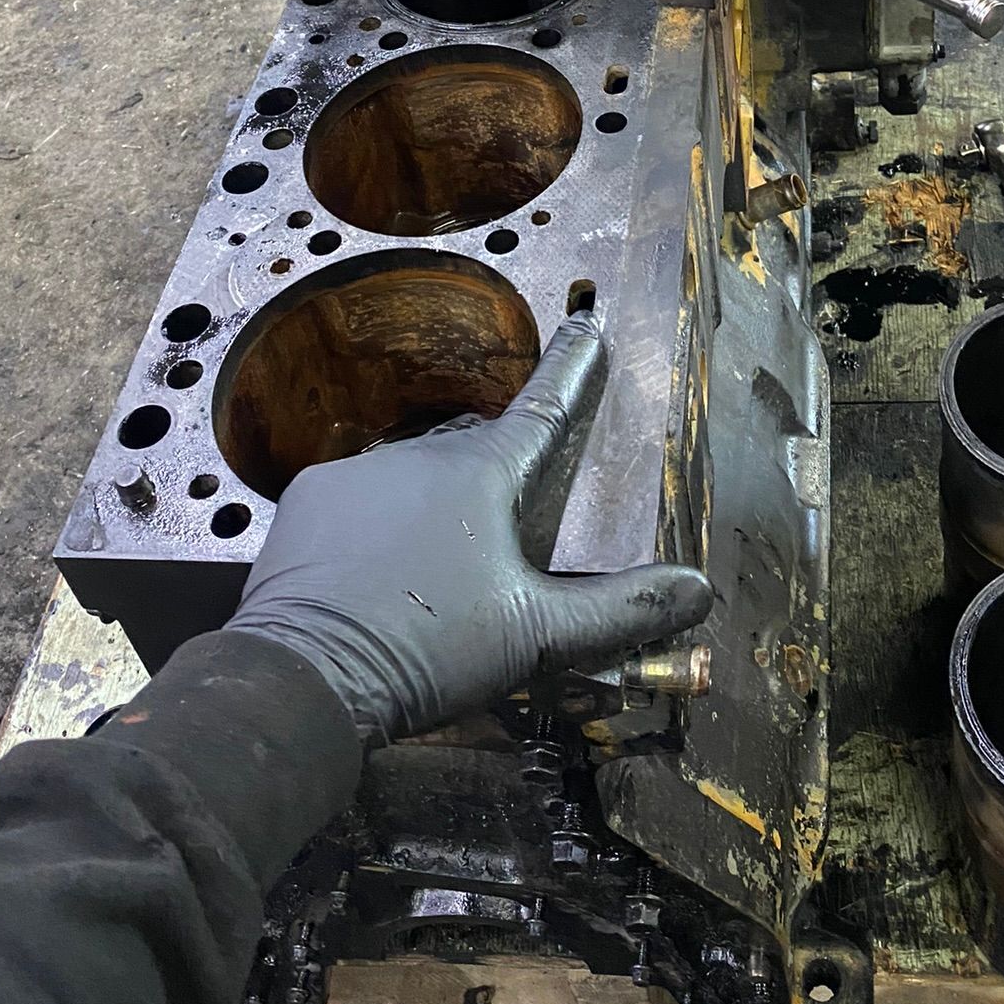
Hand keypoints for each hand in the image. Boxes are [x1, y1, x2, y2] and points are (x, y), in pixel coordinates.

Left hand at [226, 313, 714, 743]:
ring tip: (440, 566)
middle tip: (510, 524)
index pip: (545, 409)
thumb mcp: (537, 635)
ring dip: (436, 501)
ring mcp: (358, 473)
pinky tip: (383, 572)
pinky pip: (363, 498)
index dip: (573, 370)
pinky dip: (382, 522)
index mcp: (483, 473)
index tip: (590, 325)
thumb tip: (701, 589)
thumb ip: (620, 610)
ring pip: (416, 473)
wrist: (302, 678)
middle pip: (477, 448)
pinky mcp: (307, 502)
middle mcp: (420, 455)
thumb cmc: (430, 648)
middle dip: (498, 468)